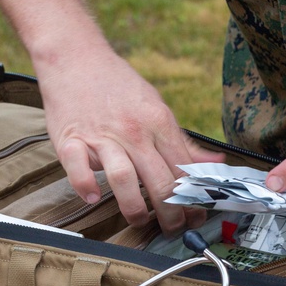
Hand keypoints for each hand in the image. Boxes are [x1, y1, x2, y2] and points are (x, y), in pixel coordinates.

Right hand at [36, 42, 222, 233]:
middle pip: (159, 180)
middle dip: (171, 213)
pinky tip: (93, 198)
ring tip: (138, 220)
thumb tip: (214, 163)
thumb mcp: (157, 107)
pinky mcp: (70, 139)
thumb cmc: (117, 85)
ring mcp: (101, 136)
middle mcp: (133, 131)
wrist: (75, 57)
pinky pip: (78, 168)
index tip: (197, 215)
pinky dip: (85, 185)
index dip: (193, 197)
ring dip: (134, 208)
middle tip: (173, 228)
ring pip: (124, 178)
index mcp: (158, 122)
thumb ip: (183, 141)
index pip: (183, 169)